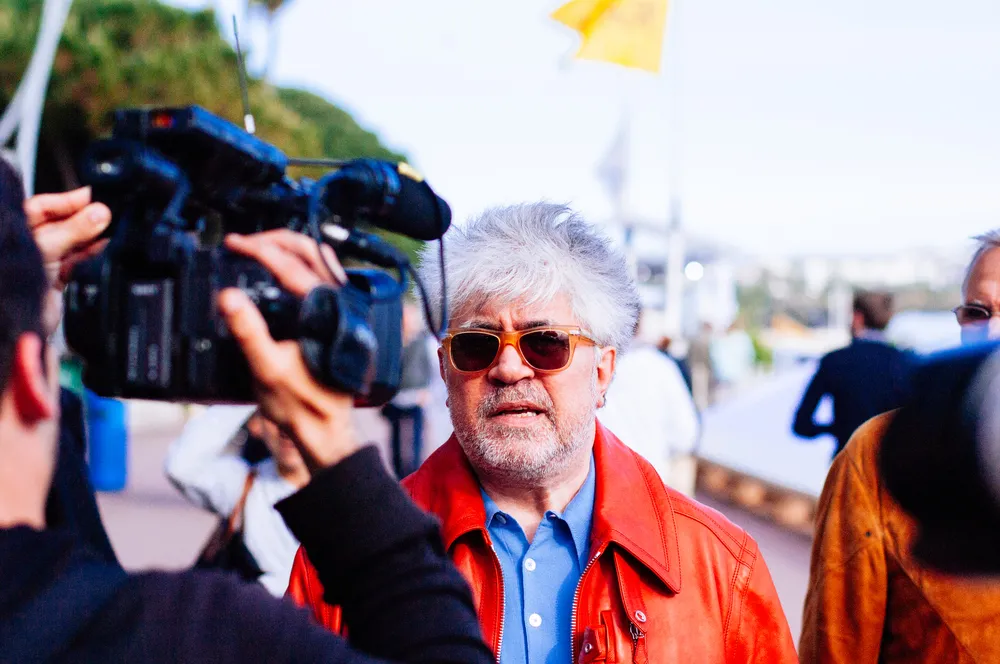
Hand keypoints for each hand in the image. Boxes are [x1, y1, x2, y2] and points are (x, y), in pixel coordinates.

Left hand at [24, 187, 111, 335]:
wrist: (20, 321)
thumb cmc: (11, 283)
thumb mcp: (46, 247)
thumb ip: (74, 229)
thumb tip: (99, 213)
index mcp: (17, 229)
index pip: (43, 206)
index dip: (68, 200)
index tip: (92, 196)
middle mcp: (31, 244)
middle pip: (61, 224)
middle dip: (83, 219)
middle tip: (105, 214)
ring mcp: (44, 262)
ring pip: (72, 243)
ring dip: (91, 238)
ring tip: (108, 230)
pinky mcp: (58, 279)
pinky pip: (78, 262)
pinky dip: (92, 255)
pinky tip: (104, 248)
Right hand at [219, 230, 357, 472]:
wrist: (325, 430)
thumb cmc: (302, 406)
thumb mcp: (267, 369)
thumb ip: (248, 331)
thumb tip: (229, 297)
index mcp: (326, 312)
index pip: (292, 265)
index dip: (260, 248)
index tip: (234, 244)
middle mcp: (341, 305)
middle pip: (312, 252)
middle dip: (276, 240)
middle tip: (245, 242)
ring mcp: (342, 310)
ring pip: (320, 262)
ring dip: (290, 249)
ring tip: (259, 248)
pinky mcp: (338, 320)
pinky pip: (322, 280)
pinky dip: (300, 267)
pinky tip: (280, 273)